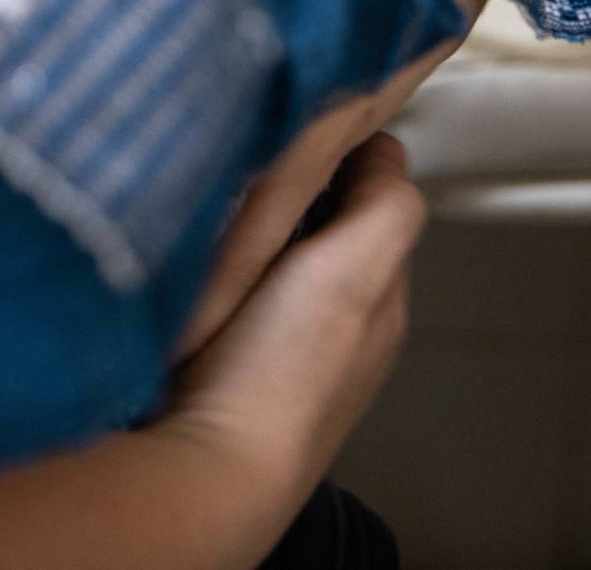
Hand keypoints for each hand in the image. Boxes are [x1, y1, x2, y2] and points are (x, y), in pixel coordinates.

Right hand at [166, 135, 425, 494]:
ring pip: (276, 247)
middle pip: (324, 217)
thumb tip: (380, 146)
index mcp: (380, 294)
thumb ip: (388, 204)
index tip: (306, 130)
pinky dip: (222, 259)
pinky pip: (233, 282)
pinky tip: (203, 259)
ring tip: (226, 209)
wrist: (206, 461)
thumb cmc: (280, 371)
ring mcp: (283, 338)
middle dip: (296, 187)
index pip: (377, 193)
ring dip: (255, 222)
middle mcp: (339, 319)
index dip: (344, 153)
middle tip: (257, 169)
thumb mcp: (359, 268)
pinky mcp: (231, 352)